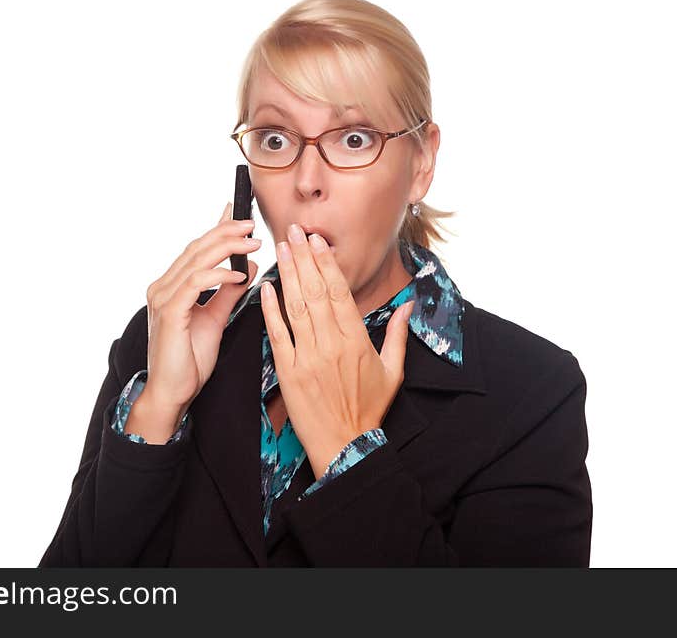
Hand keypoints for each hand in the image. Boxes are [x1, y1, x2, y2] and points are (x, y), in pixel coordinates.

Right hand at [131, 202, 260, 436]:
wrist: (173, 393)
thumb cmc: (190, 361)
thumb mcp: (216, 320)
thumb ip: (229, 293)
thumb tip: (247, 267)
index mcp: (172, 286)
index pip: (197, 249)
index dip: (217, 228)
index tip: (240, 213)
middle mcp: (163, 286)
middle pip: (197, 247)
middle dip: (227, 232)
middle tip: (254, 226)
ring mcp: (163, 298)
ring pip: (197, 259)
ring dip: (227, 248)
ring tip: (253, 244)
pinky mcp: (169, 312)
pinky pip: (195, 283)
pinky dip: (218, 274)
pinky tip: (238, 274)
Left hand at [259, 224, 414, 479]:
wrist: (345, 445)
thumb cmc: (369, 409)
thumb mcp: (393, 371)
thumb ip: (397, 334)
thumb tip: (409, 304)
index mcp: (356, 339)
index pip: (339, 291)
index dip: (326, 263)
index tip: (318, 241)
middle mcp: (331, 344)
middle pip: (315, 291)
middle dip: (304, 258)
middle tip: (294, 231)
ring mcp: (307, 357)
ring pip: (295, 307)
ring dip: (287, 275)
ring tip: (281, 249)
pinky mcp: (288, 371)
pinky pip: (277, 334)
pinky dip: (270, 309)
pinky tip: (266, 287)